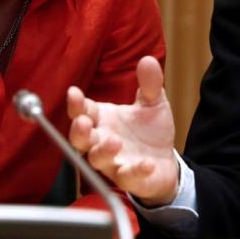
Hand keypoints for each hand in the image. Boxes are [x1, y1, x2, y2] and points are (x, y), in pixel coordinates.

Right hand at [67, 55, 179, 205]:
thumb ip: (150, 84)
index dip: (76, 103)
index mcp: (103, 119)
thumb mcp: (154, 103)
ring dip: (102, 151)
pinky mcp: (129, 179)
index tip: (73, 92)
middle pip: (80, 139)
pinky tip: (146, 164)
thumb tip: (148, 60)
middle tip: (83, 122)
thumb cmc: (150, 131)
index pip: (83, 110)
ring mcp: (113, 162)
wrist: (165, 162)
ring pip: (97, 160)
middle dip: (79, 131)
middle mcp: (101, 141)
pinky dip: (135, 171)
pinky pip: (127, 177)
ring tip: (114, 142)